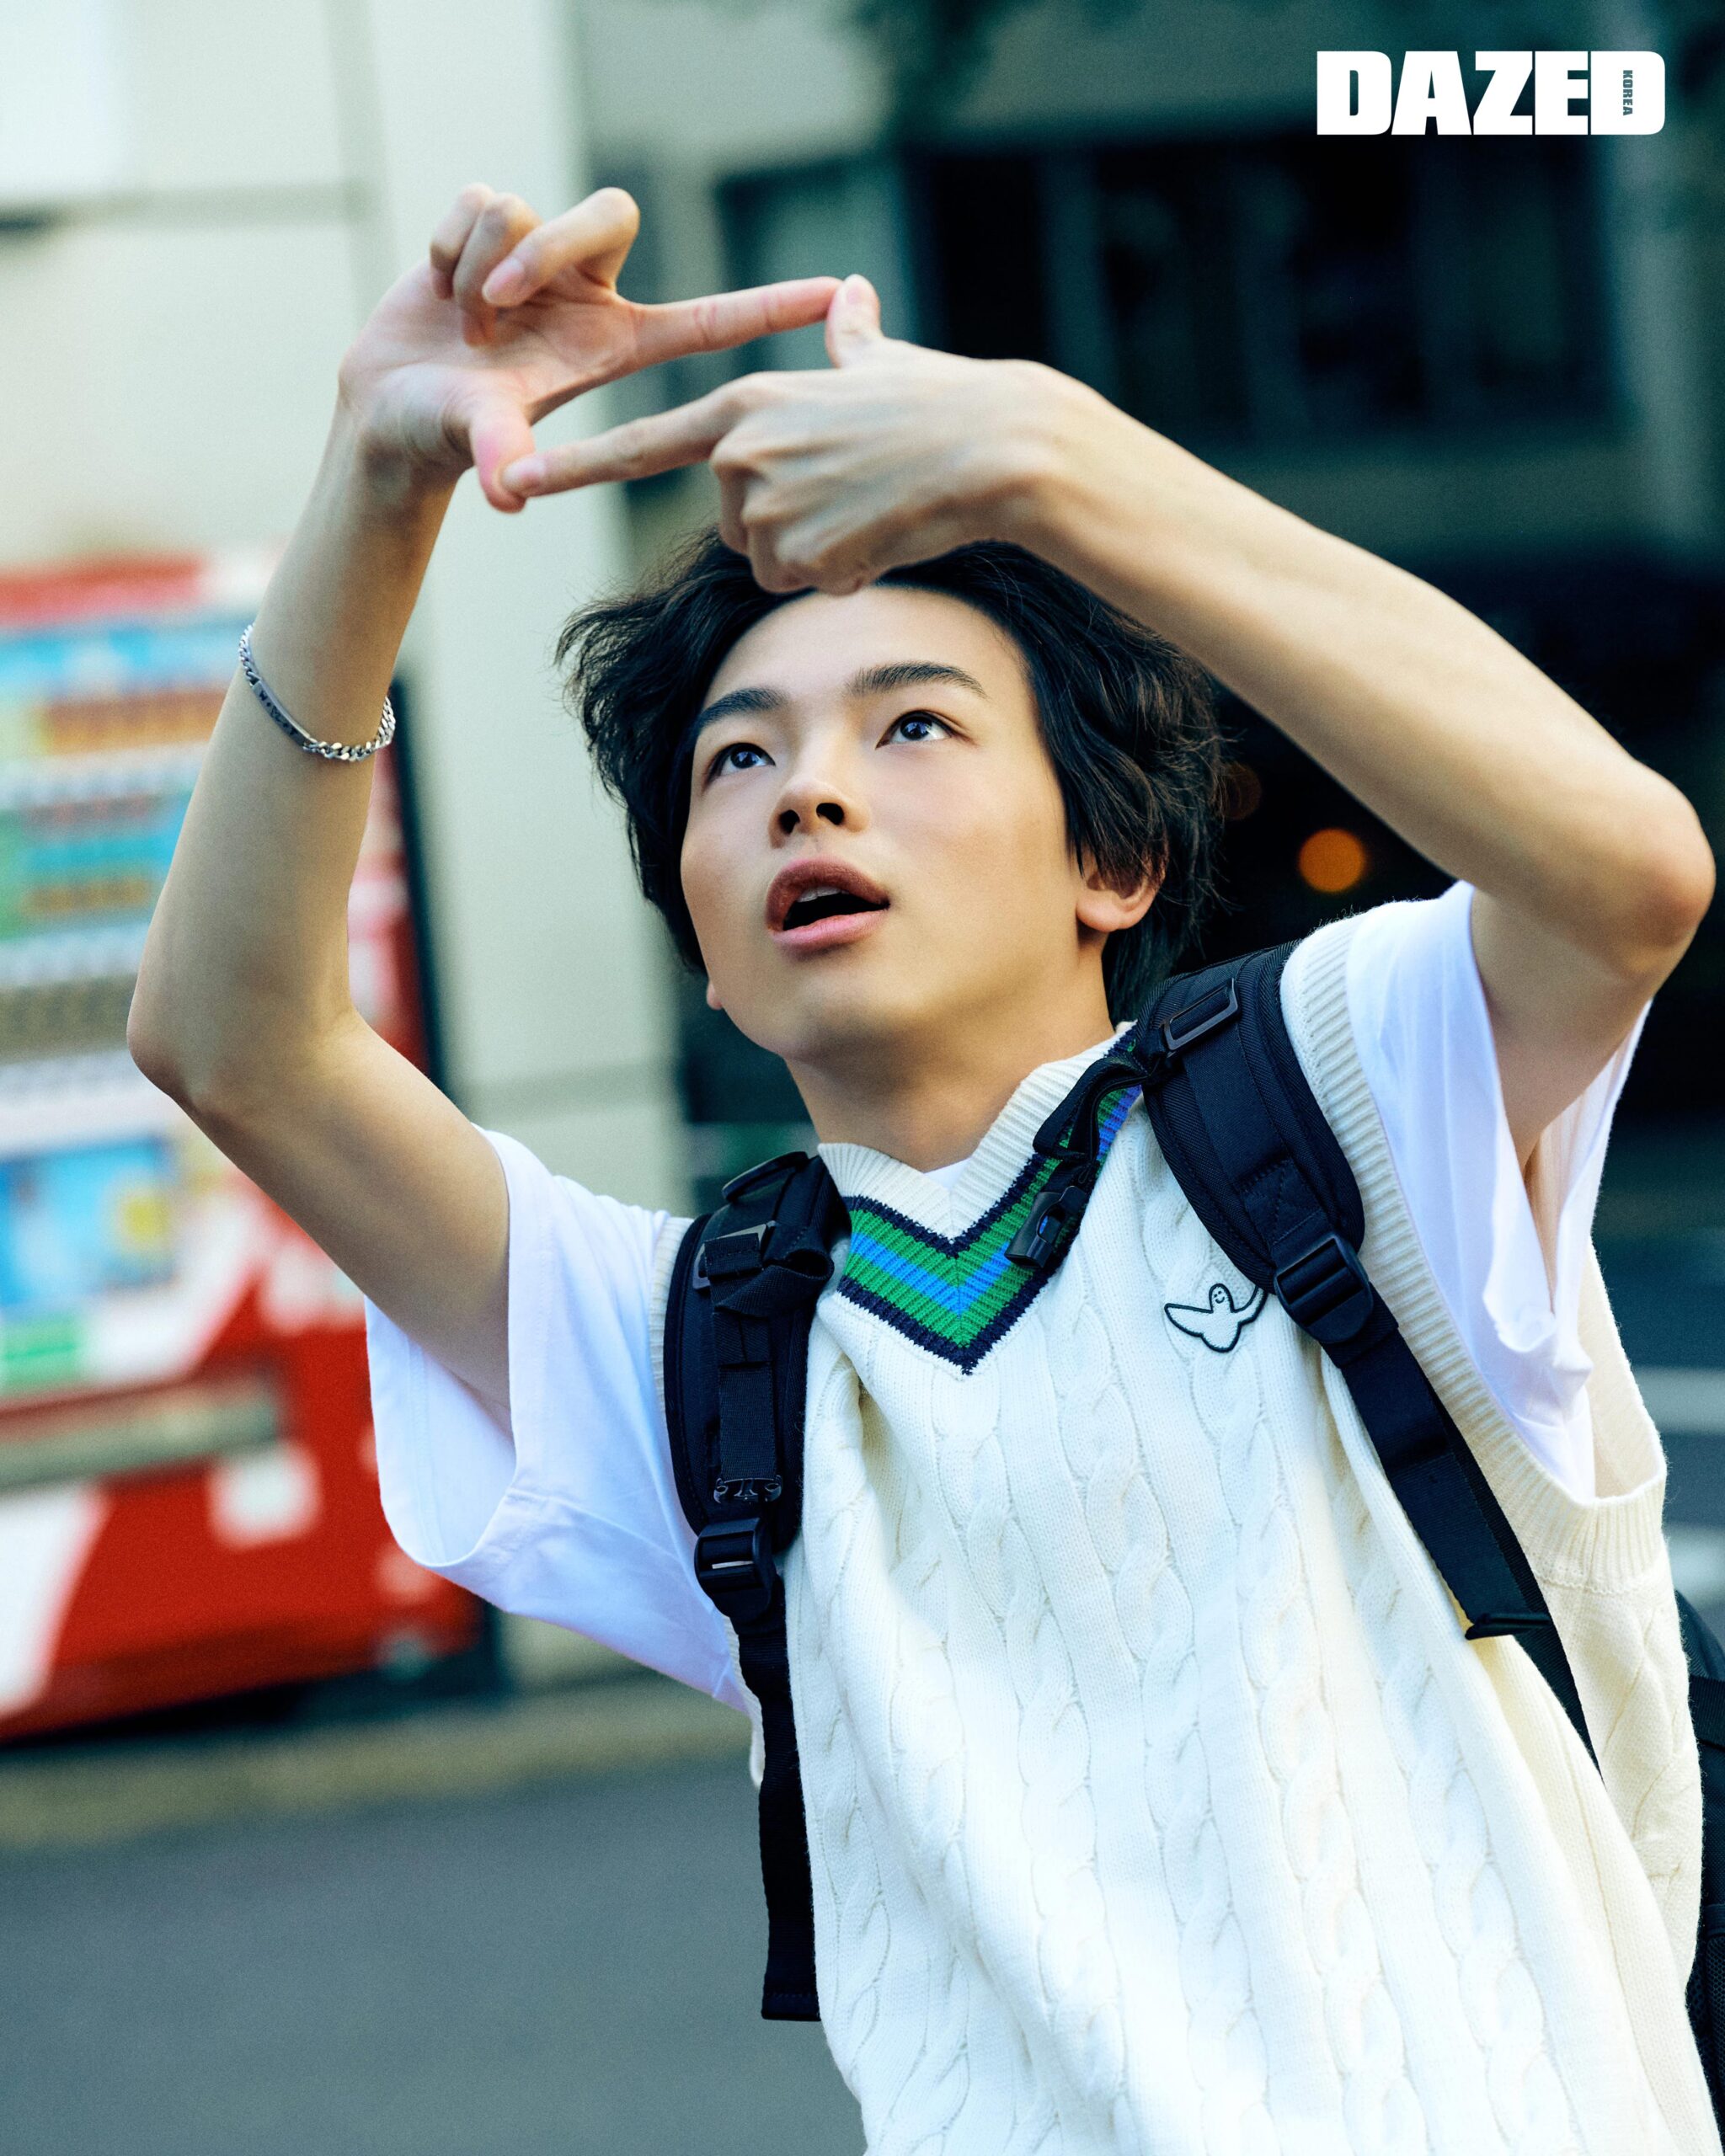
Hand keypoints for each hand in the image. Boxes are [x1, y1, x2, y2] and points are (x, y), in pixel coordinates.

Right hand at [336, 184, 839, 511]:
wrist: (388, 411)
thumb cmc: (445, 435)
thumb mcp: (480, 442)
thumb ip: (500, 453)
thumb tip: (507, 490)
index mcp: (614, 344)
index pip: (708, 319)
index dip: (767, 306)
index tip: (834, 294)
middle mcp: (587, 293)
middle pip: (610, 213)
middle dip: (544, 246)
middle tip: (496, 301)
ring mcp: (541, 258)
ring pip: (527, 208)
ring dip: (479, 263)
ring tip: (462, 318)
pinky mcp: (491, 229)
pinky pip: (481, 200)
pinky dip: (448, 245)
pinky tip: (439, 287)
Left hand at [501, 276, 1058, 586]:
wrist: (990, 449)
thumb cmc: (942, 403)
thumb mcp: (882, 364)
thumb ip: (849, 342)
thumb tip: (850, 298)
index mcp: (744, 405)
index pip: (643, 444)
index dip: (577, 466)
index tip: (517, 476)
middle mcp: (741, 455)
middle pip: (736, 528)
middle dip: (788, 529)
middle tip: (850, 495)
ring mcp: (767, 507)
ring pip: (774, 564)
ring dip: (821, 554)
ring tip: (872, 509)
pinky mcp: (801, 553)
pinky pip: (810, 586)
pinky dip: (846, 573)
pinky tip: (882, 535)